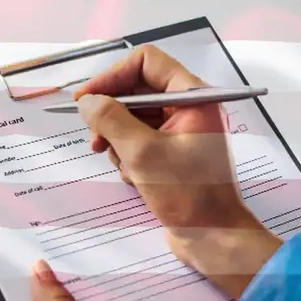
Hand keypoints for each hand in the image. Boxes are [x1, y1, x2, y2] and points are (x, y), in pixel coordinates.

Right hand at [72, 45, 281, 298]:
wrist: (214, 238)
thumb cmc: (188, 194)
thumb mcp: (141, 152)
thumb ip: (110, 120)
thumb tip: (87, 102)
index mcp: (193, 97)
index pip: (146, 62)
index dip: (112, 76)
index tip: (87, 98)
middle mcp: (189, 108)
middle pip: (136, 90)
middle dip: (111, 113)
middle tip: (93, 136)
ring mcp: (181, 131)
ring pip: (134, 117)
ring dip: (117, 138)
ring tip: (117, 161)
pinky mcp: (172, 153)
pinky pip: (139, 139)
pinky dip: (128, 155)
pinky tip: (134, 176)